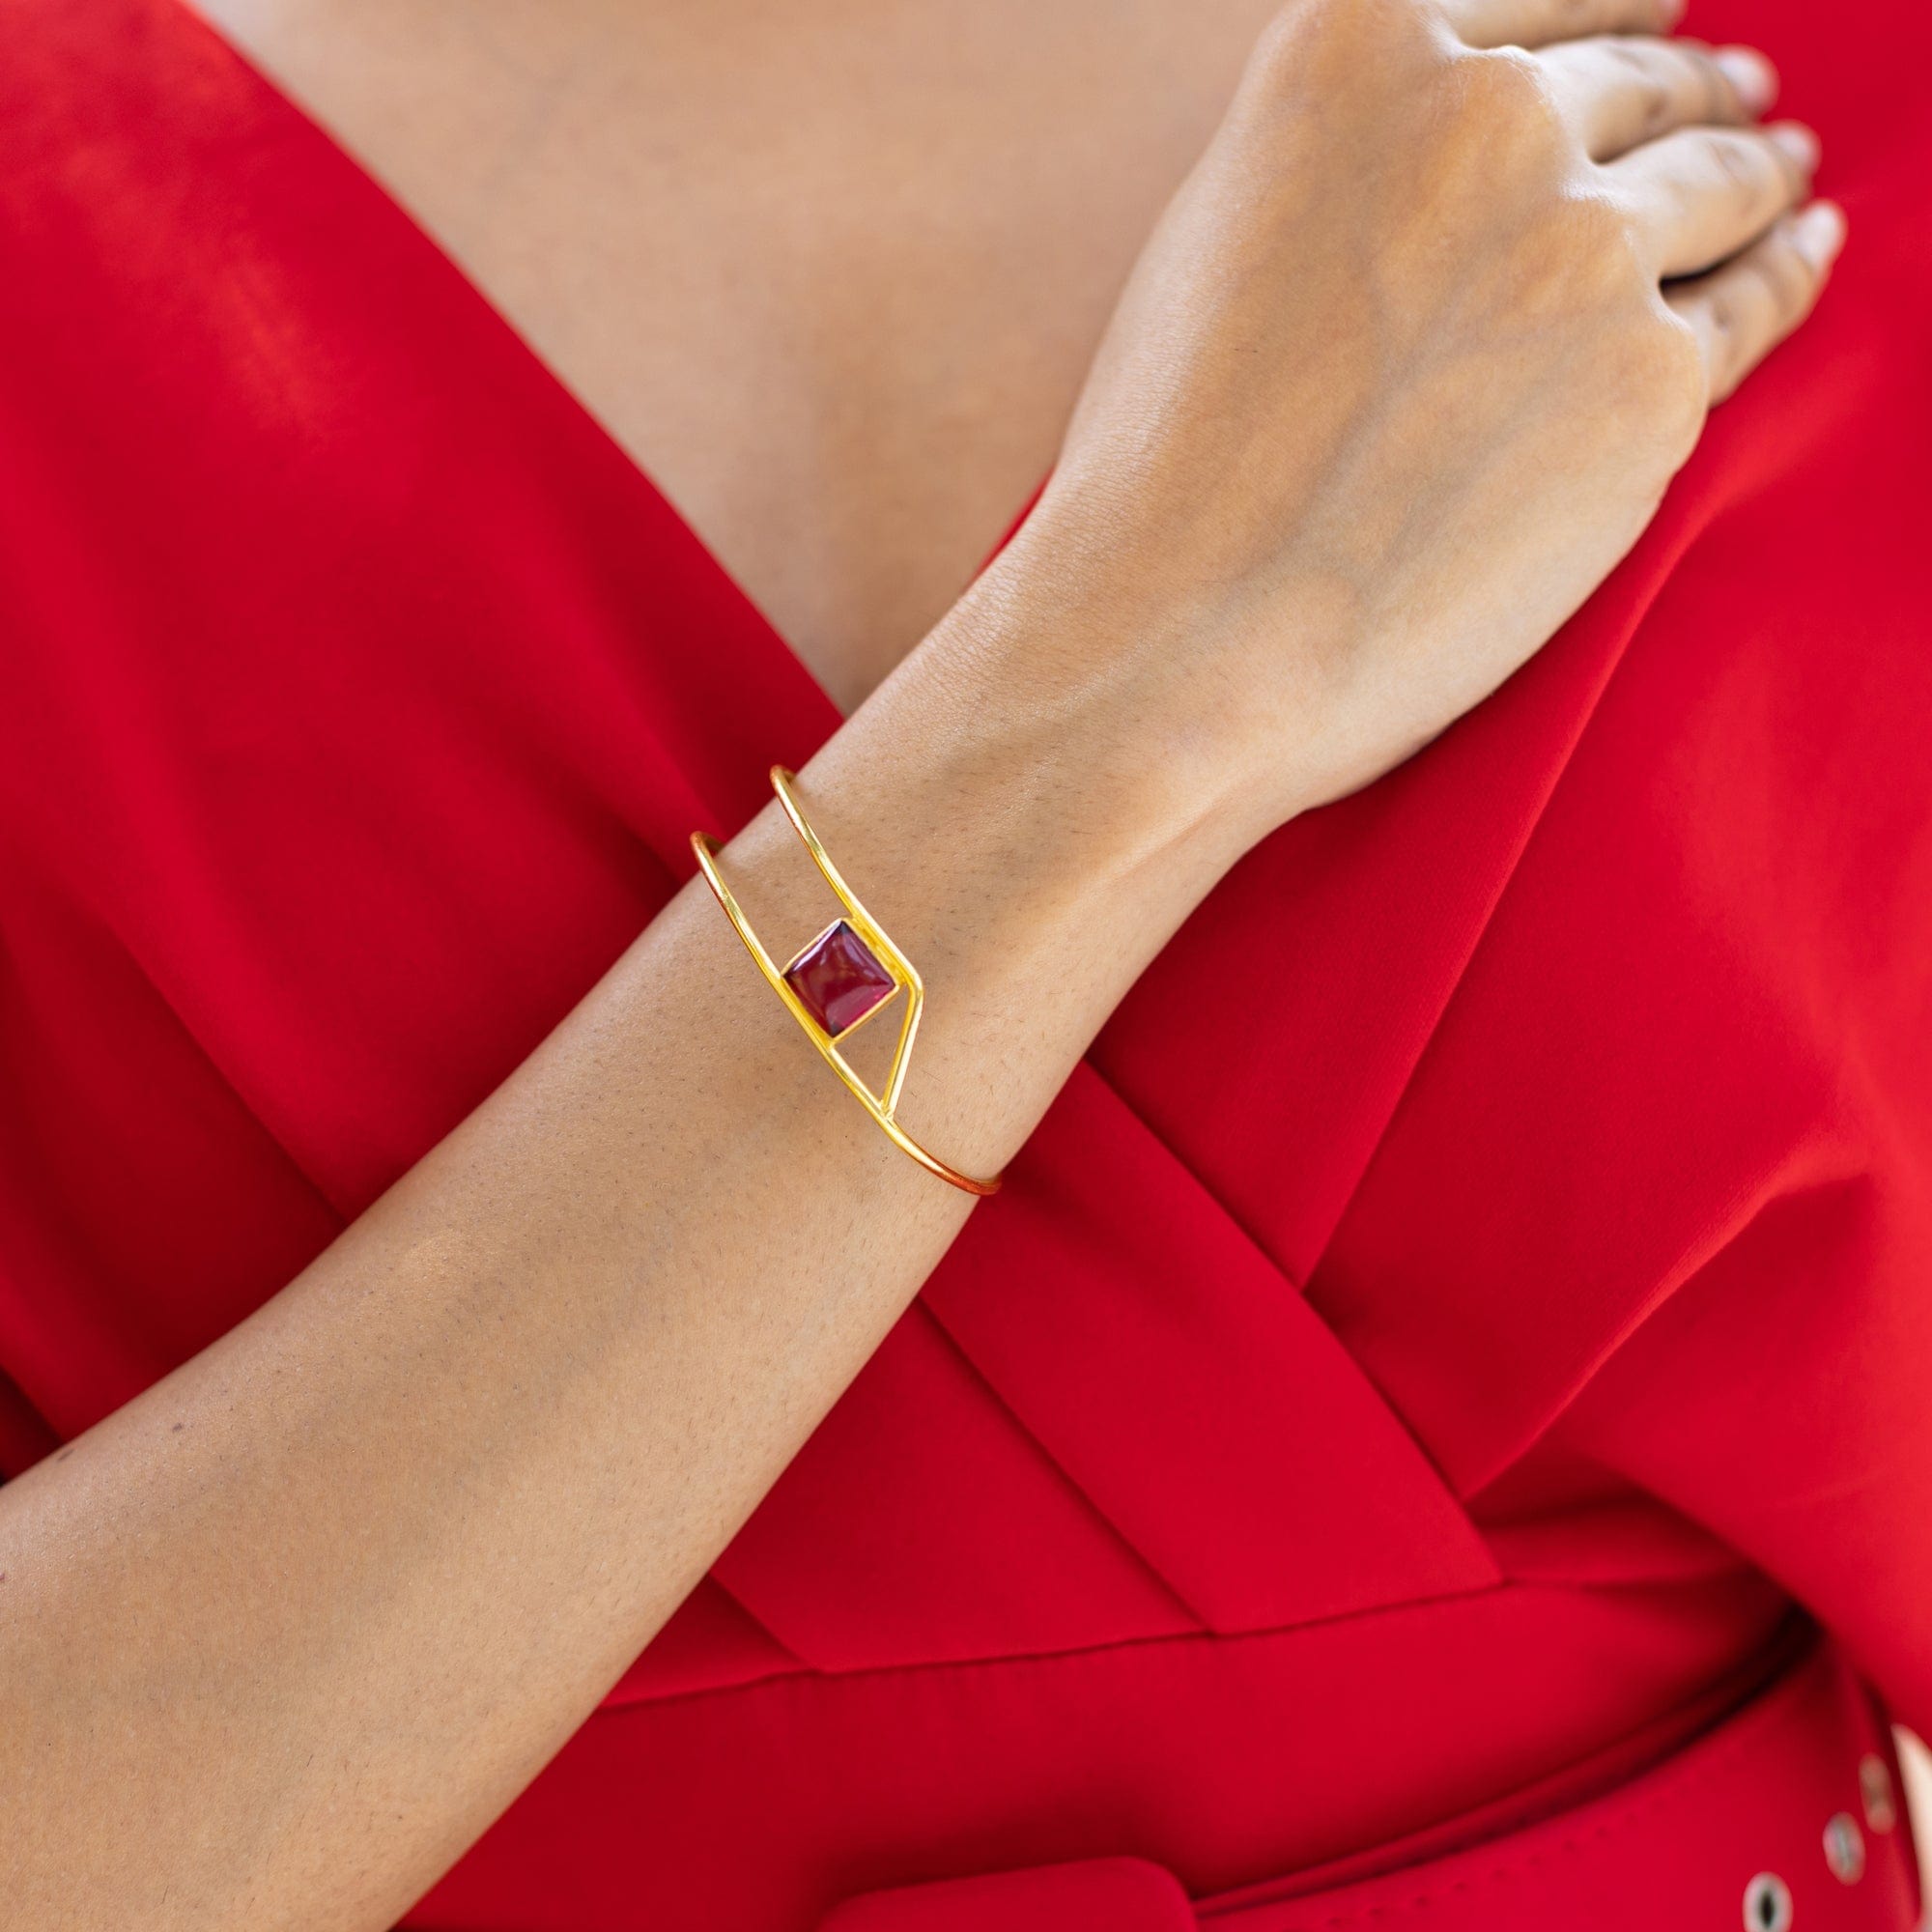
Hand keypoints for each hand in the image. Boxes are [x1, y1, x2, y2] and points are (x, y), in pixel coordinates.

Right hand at [995, 0, 1838, 838]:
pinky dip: (1785, 276)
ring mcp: (1581, 245)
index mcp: (1359, 48)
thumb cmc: (1166, 470)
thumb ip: (1351, 161)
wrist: (1181, 634)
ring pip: (1720, 180)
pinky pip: (1751, 307)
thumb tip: (1455, 150)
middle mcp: (1488, 116)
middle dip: (1699, 91)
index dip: (1622, 7)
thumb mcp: (1219, 234)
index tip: (1669, 16)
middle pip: (1645, 84)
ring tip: (1781, 182)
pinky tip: (1800, 257)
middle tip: (1741, 104)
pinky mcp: (1647, 379)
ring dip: (1761, 174)